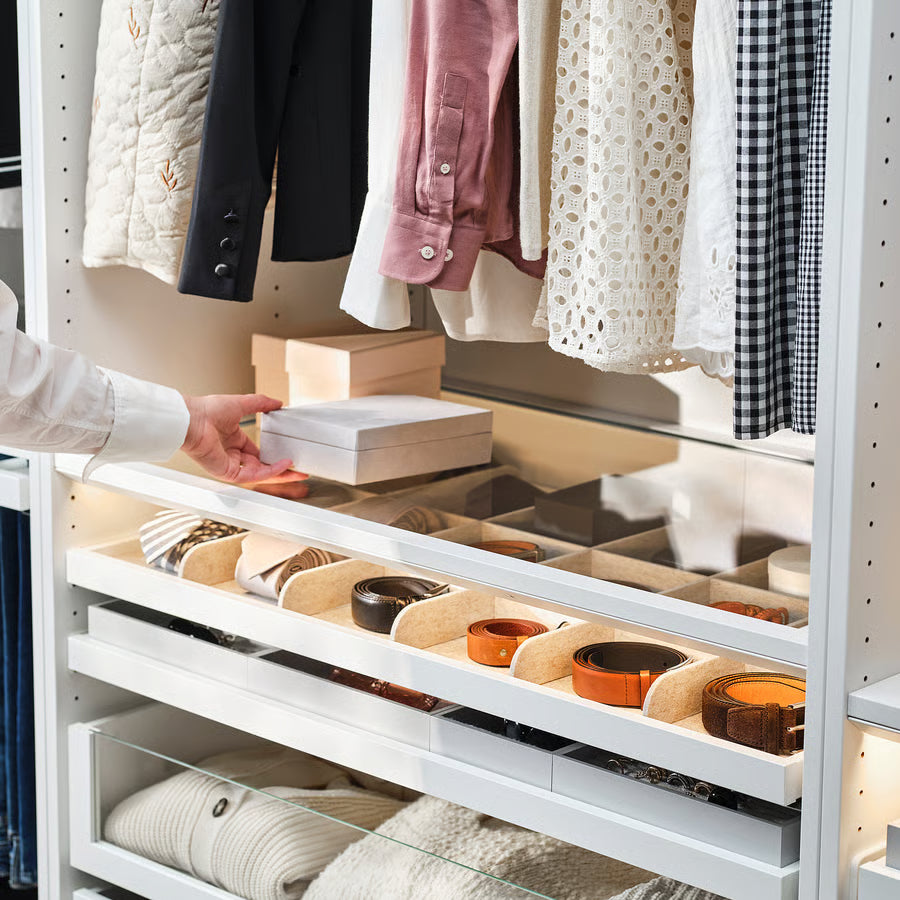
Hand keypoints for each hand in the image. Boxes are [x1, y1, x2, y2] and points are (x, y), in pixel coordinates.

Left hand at [180, 393, 305, 484]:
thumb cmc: (206, 410)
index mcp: (233, 440)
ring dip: (279, 473)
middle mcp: (232, 454)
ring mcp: (230, 464)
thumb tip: (277, 403)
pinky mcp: (227, 472)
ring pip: (260, 474)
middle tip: (298, 470)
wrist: (192, 419)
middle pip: (262, 467)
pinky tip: (282, 466)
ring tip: (296, 471)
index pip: (258, 453)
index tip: (288, 454)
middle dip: (281, 470)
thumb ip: (261, 403)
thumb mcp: (241, 403)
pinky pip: (252, 476)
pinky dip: (269, 472)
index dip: (274, 455)